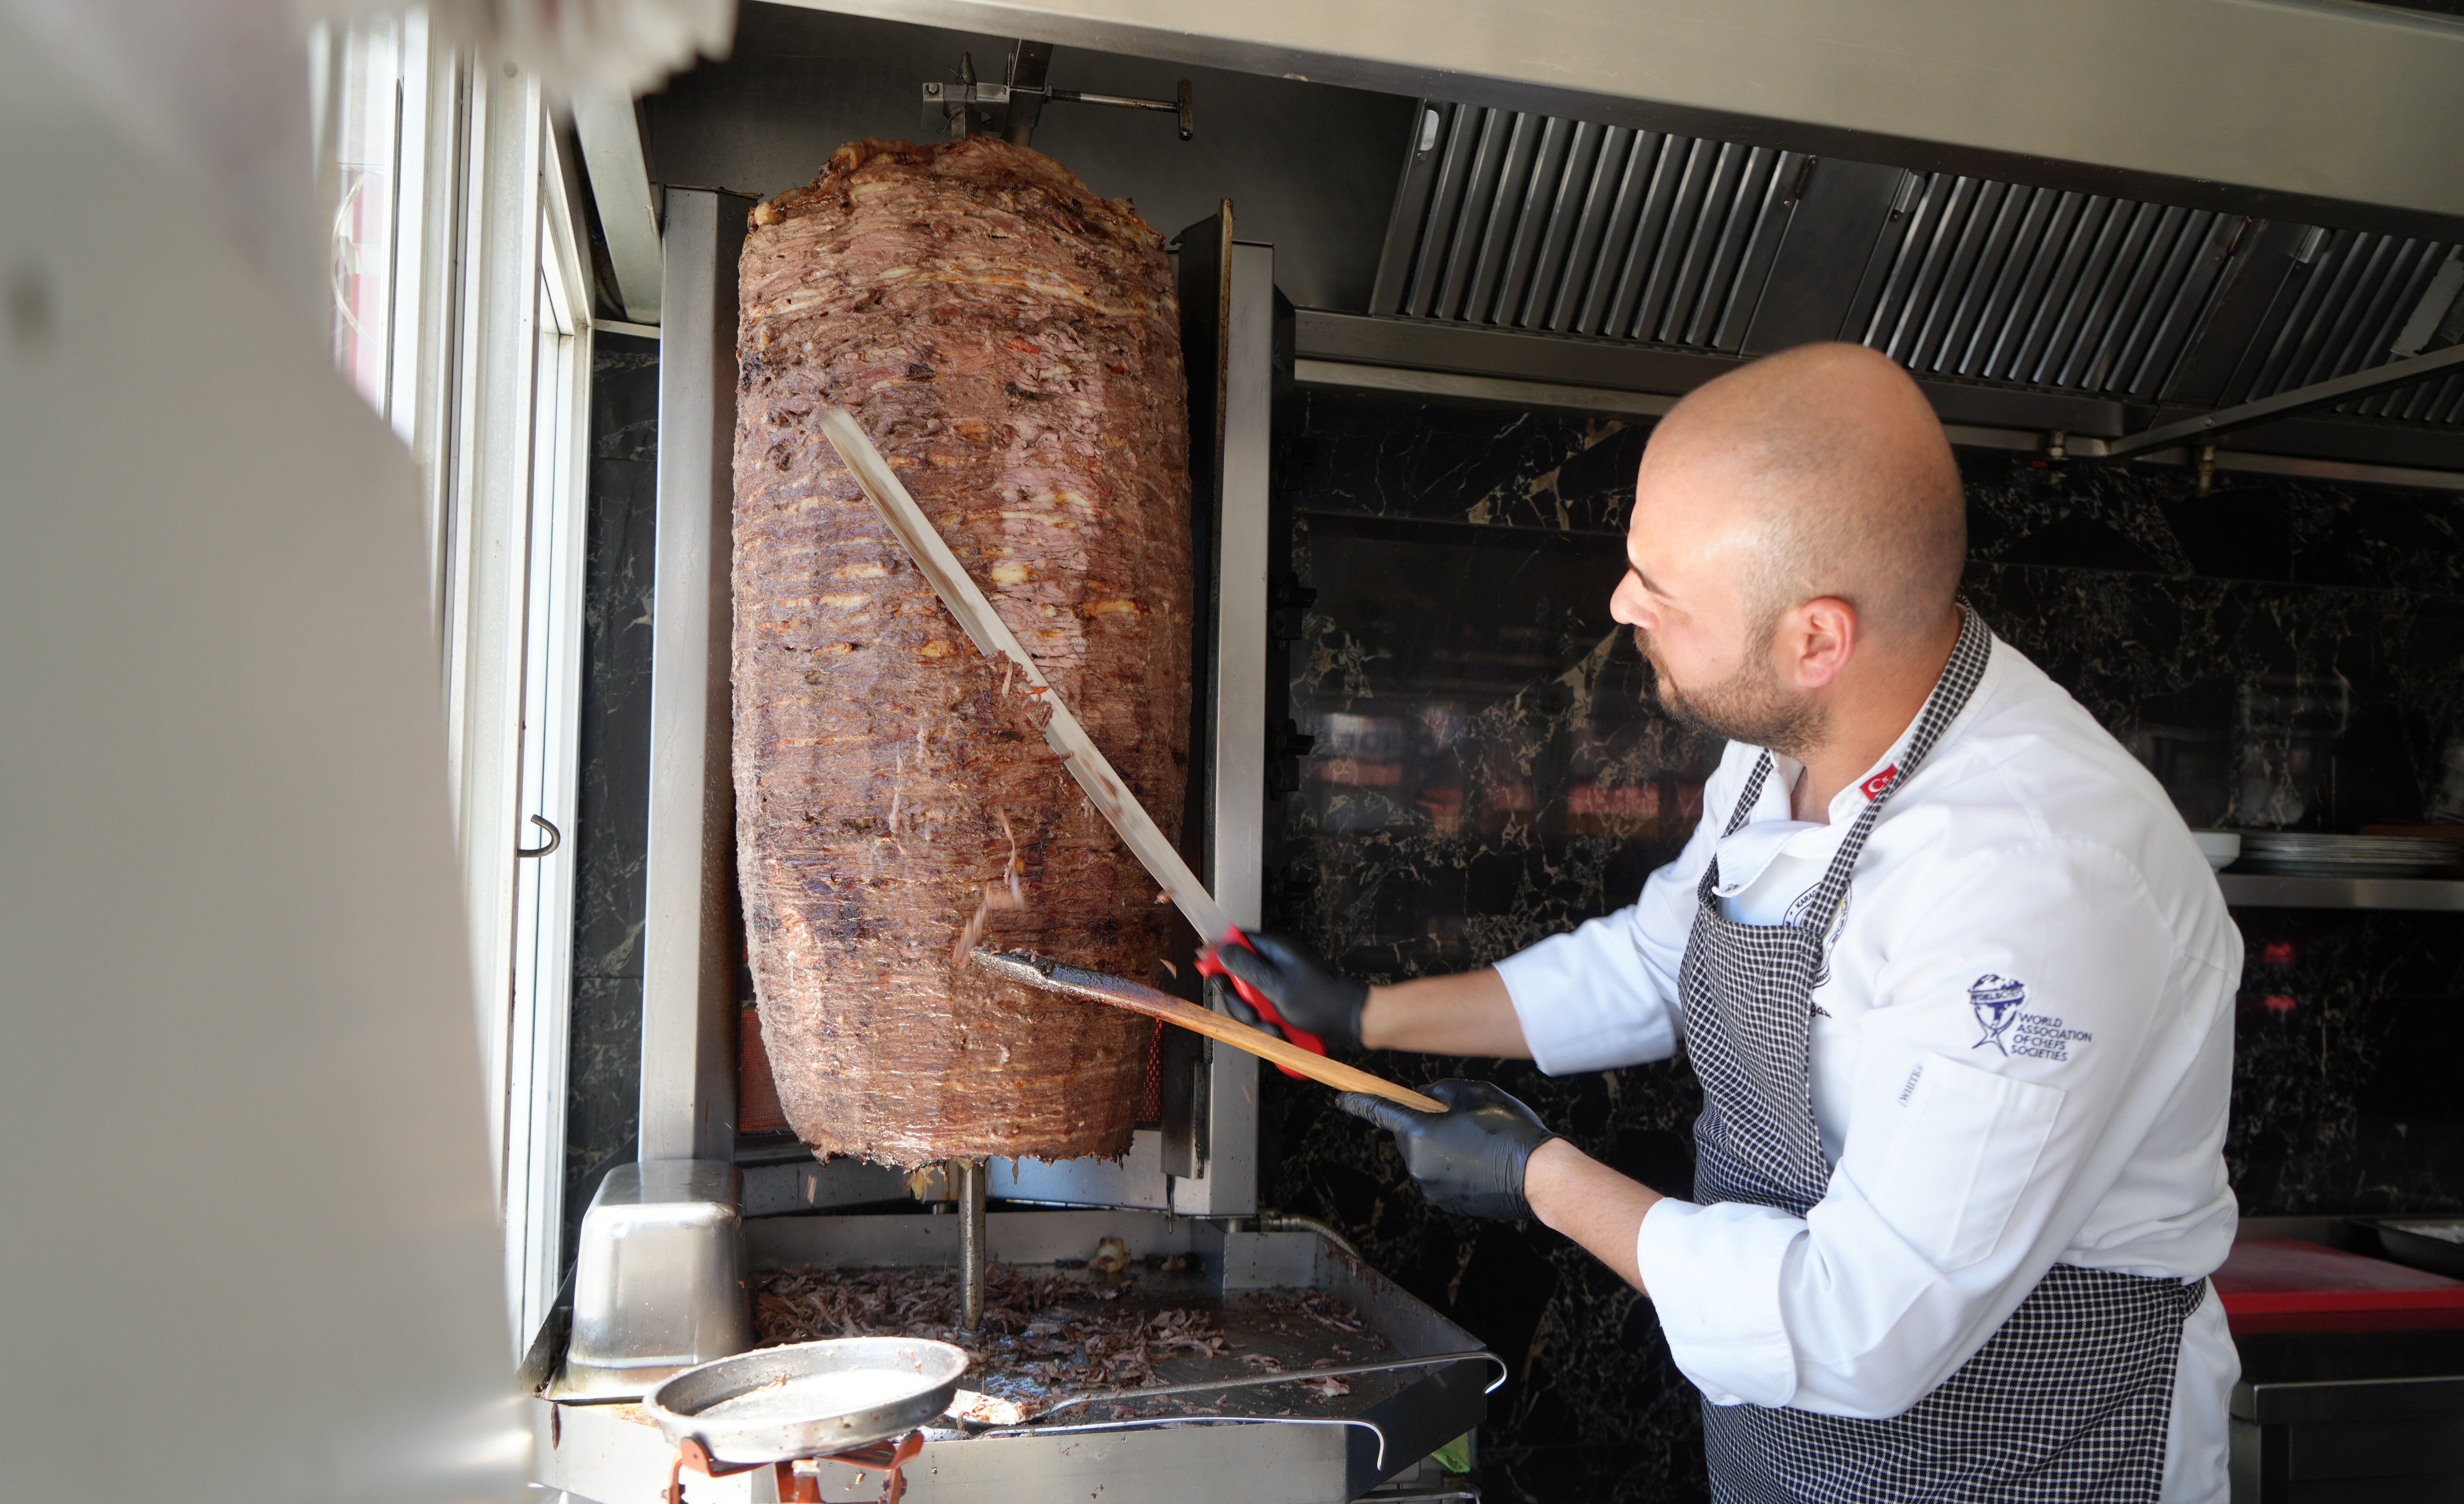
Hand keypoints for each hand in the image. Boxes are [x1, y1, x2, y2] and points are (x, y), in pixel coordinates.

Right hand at [1210, 932, 1368, 1050]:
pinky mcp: (1280, 1002)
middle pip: (1236, 977)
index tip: (1205, 967)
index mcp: (1274, 950)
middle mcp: (1273, 965)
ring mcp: (1276, 984)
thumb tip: (1221, 949)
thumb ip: (1247, 969)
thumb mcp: (1279, 986)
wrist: (1350, 1023)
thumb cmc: (1322, 1001)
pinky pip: (1261, 1014)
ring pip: (1247, 1000)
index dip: (1218, 954)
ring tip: (1274, 1029)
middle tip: (1253, 1013)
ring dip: (1256, 1019)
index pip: (1236, 942)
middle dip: (1241, 1001)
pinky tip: (1281, 1032)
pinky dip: (1267, 1026)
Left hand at [1337, 1079, 1559, 1219]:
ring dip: (1441, 1148)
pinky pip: (1440, 1178)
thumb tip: (1427, 1097)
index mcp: (1420, 1132)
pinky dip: (1452, 1169)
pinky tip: (1480, 1164)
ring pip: (1425, 1158)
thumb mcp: (1475, 1093)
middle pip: (1408, 1135)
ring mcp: (1431, 1187)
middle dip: (1425, 1125)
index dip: (1358, 1102)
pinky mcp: (1446, 1203)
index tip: (1342, 1097)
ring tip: (1478, 1144)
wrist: (1538, 1176)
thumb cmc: (1508, 1131)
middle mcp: (1418, 1163)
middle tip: (1459, 1120)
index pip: (1380, 1111)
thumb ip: (1441, 1091)